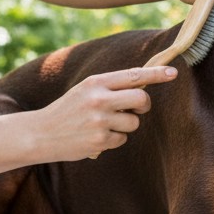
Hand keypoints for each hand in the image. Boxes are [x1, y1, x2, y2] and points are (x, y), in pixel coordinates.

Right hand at [32, 66, 176, 161]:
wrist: (40, 133)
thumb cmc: (68, 110)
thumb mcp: (85, 90)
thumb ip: (111, 86)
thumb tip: (144, 86)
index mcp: (96, 82)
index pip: (134, 75)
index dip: (156, 74)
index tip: (174, 73)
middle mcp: (99, 99)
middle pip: (142, 100)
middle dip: (144, 106)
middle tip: (136, 109)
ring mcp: (100, 121)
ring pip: (134, 122)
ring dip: (126, 125)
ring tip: (104, 125)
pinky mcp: (99, 141)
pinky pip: (122, 139)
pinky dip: (114, 139)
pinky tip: (96, 137)